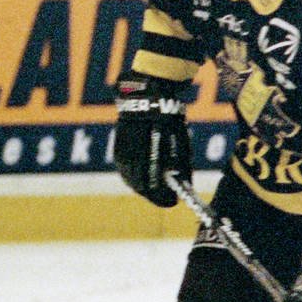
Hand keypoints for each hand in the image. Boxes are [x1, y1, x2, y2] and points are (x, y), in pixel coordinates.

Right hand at [113, 76, 189, 207]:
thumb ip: (181, 165)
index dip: (164, 199)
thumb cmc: (167, 120)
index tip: (173, 202)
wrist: (145, 99)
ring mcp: (122, 156)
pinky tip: (143, 177)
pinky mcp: (117, 151)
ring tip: (155, 188)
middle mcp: (132, 160)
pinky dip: (135, 178)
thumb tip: (183, 185)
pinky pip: (125, 171)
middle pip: (141, 188)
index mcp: (148, 159)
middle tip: (165, 197)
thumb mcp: (179, 143)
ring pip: (131, 181)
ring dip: (143, 187)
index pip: (154, 189)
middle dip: (154, 195)